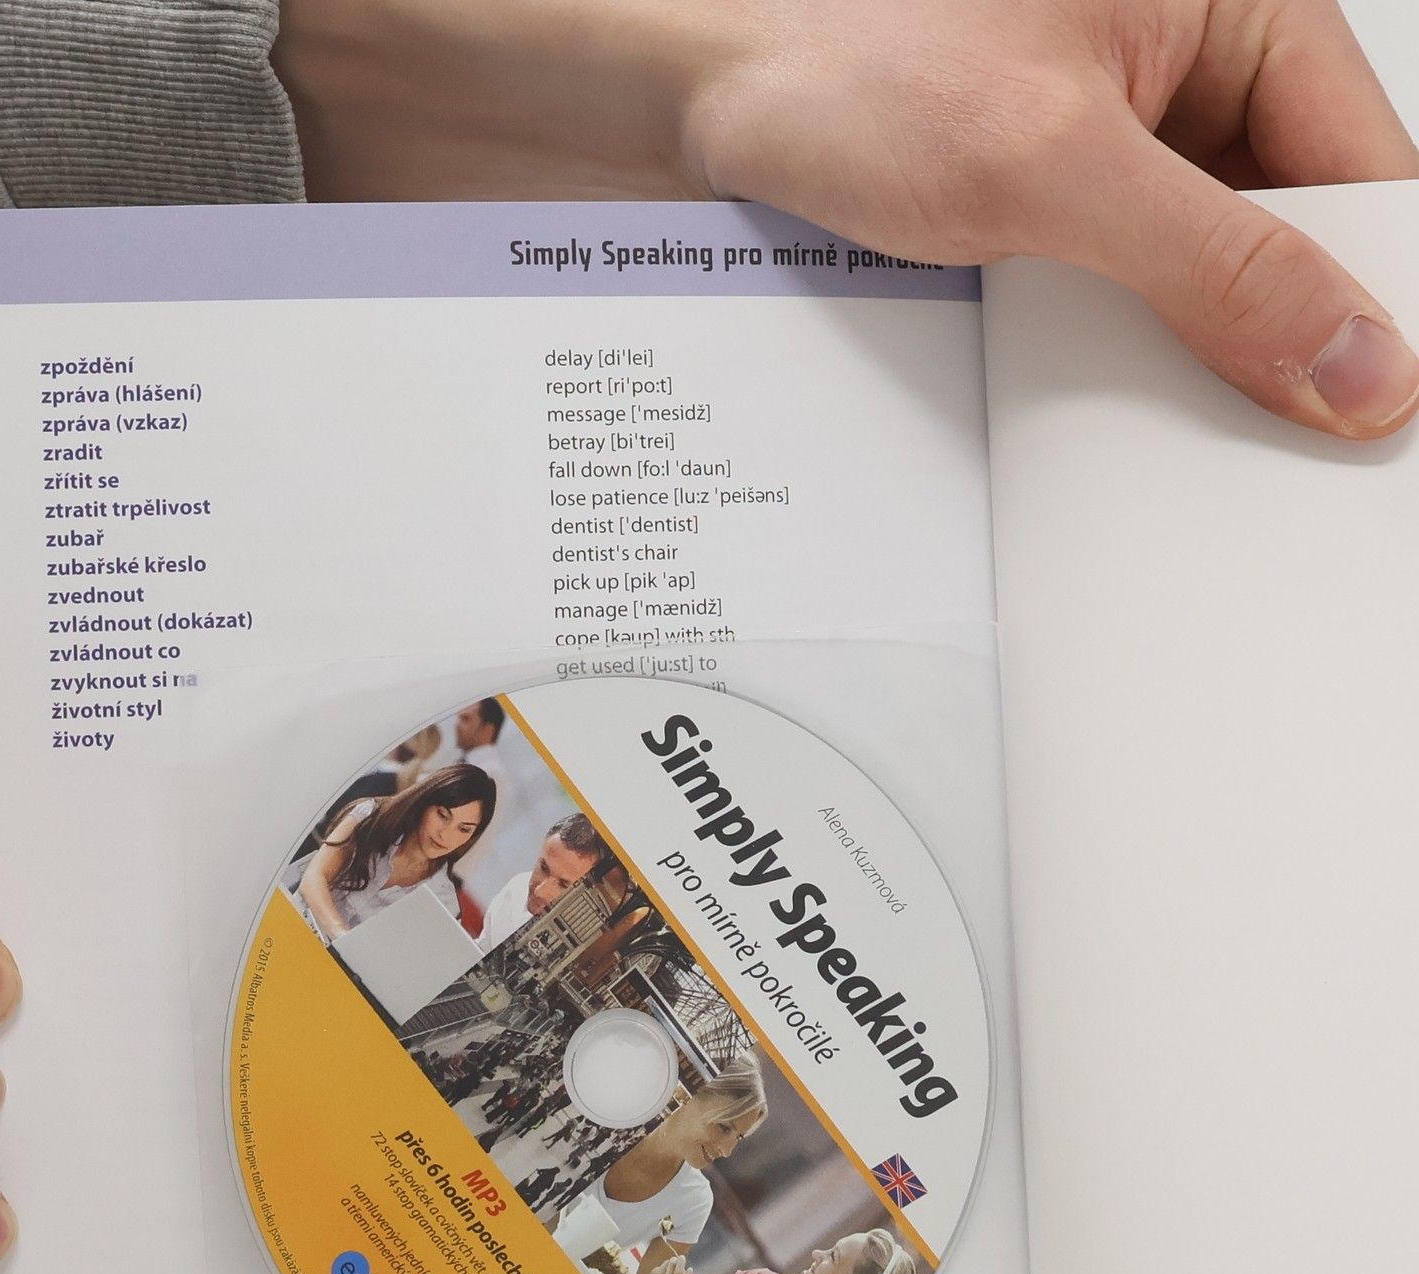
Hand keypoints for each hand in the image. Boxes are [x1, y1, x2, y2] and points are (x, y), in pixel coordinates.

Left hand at [278, 0, 1418, 436]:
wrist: (685, 80)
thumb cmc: (845, 56)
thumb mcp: (1054, 167)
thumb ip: (1215, 267)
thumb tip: (1355, 362)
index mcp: (1235, 11)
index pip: (1360, 176)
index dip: (1371, 303)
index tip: (1366, 425)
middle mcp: (1178, 73)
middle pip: (1282, 234)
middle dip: (1269, 344)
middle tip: (1262, 465)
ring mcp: (1101, 142)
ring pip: (1190, 276)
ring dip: (1176, 363)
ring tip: (1167, 454)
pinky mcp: (1028, 204)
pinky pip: (1101, 293)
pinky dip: (1098, 357)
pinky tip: (1082, 421)